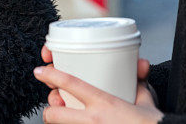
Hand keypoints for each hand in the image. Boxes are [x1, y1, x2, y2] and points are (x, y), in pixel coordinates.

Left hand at [35, 45, 161, 123]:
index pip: (70, 83)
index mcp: (105, 103)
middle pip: (54, 114)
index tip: (39, 70)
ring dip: (57, 123)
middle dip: (50, 111)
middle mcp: (94, 121)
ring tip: (61, 117)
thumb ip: (138, 84)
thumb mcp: (146, 101)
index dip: (51, 75)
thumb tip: (140, 66)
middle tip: (55, 106)